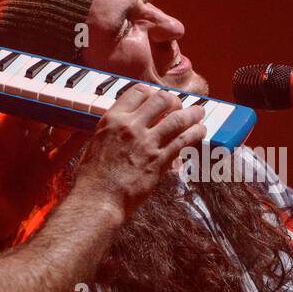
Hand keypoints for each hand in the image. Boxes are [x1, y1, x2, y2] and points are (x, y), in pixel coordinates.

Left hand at [0, 105, 83, 240]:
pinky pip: (63, 153)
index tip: (44, 85)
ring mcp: (34, 154)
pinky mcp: (45, 170)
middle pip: (41, 118)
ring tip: (81, 111)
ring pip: (54, 133)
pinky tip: (87, 131)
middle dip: (54, 107)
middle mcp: (20, 140)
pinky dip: (75, 143)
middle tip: (69, 96)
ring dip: (66, 123)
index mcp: (1, 133)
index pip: (18, 108)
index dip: (30, 97)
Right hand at [74, 85, 206, 216]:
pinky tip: (200, 131)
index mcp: (112, 119)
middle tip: (179, 106)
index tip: (159, 98)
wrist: (97, 200)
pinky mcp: (159, 161)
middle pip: (161, 99)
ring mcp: (147, 143)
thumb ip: (114, 131)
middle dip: (174, 101)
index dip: (153, 92)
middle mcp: (130, 126)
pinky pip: (183, 141)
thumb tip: (127, 128)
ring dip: (192, 114)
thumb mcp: (97, 143)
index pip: (138, 91)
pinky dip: (195, 133)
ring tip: (199, 113)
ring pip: (177, 119)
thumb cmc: (92, 177)